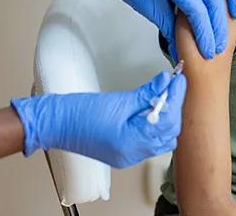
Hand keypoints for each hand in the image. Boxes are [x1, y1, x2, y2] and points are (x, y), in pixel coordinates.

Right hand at [11, 71, 186, 167]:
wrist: (56, 123)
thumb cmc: (79, 113)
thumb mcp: (118, 100)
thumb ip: (146, 93)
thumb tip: (165, 82)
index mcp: (131, 143)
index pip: (167, 121)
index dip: (176, 98)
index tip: (179, 80)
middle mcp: (132, 154)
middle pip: (168, 133)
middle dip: (174, 107)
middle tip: (174, 84)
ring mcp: (128, 156)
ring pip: (161, 139)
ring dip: (167, 117)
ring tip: (164, 95)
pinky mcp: (124, 152)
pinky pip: (149, 141)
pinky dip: (155, 125)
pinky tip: (153, 109)